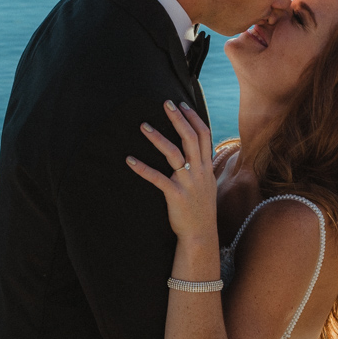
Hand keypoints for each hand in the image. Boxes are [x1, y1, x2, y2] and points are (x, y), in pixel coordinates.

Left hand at [126, 100, 216, 242]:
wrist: (201, 235)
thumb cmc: (201, 210)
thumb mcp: (208, 184)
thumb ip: (203, 167)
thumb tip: (199, 153)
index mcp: (206, 167)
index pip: (204, 135)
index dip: (193, 118)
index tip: (183, 104)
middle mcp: (198, 171)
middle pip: (190, 137)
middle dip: (178, 118)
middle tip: (165, 103)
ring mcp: (187, 182)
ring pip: (173, 153)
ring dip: (158, 138)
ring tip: (143, 126)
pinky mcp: (174, 195)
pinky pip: (157, 178)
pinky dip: (142, 168)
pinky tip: (129, 160)